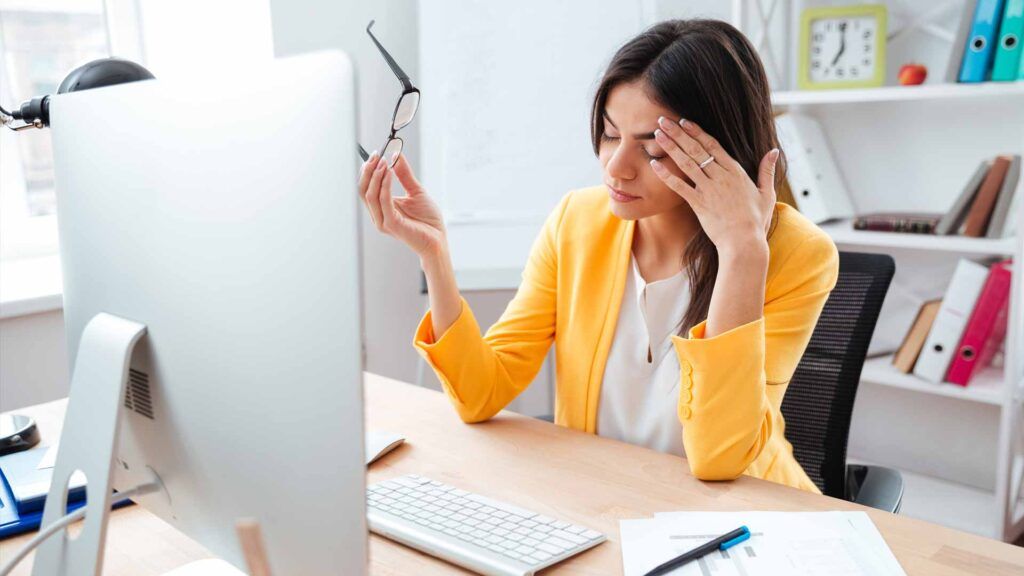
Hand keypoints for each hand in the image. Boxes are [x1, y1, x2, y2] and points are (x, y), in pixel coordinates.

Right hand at [359, 151, 446, 257]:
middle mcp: (378, 215)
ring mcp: (383, 221)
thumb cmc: (428, 219)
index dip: (368, 170)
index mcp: (381, 208)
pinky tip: (390, 173)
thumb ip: (404, 175)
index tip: (376, 154)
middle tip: (377, 156)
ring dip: (376, 176)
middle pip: (363, 190)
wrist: (438, 239)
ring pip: (370, 195)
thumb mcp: (416, 191)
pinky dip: (385, 185)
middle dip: (368, 171)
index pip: (366, 188)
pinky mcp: (392, 224)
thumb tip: (396, 155)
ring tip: (384, 162)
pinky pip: (384, 201)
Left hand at [649, 116, 777, 253]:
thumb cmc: (756, 220)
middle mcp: (721, 177)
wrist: (744, 242)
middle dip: (678, 133)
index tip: (684, 121)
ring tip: (657, 134)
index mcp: (735, 171)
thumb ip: (767, 170)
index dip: (697, 132)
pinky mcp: (699, 204)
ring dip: (671, 147)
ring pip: (687, 163)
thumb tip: (774, 151)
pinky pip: (679, 186)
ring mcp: (708, 190)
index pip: (713, 145)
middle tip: (663, 120)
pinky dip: (666, 175)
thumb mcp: (766, 193)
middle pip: (696, 149)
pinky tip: (654, 164)